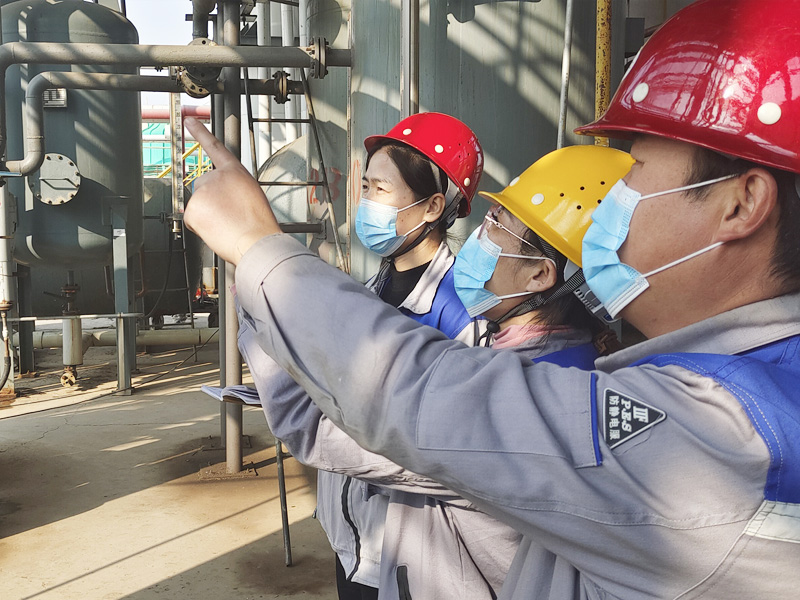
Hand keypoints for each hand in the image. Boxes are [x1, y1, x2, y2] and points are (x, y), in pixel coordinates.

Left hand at [183, 117, 280, 263]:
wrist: (256, 241)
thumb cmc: (259, 224)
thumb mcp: (252, 196)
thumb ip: (234, 189)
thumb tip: (221, 198)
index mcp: (235, 172)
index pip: (214, 147)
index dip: (200, 132)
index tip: (189, 121)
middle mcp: (216, 177)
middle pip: (203, 185)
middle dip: (211, 199)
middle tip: (228, 214)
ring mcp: (203, 192)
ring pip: (198, 203)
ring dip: (208, 214)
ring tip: (226, 223)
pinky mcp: (193, 209)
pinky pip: (192, 218)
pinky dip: (201, 226)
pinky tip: (216, 229)